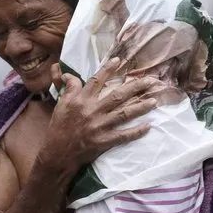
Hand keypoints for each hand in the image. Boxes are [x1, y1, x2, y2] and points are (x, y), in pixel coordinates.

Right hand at [41, 58, 158, 172]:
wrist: (58, 153)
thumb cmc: (59, 127)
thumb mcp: (61, 104)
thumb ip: (68, 87)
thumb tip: (67, 73)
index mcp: (81, 100)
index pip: (96, 80)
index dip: (107, 69)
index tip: (119, 60)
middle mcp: (92, 110)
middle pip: (117, 95)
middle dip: (135, 87)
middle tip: (150, 81)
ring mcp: (99, 126)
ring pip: (124, 114)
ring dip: (141, 107)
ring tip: (154, 101)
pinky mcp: (103, 141)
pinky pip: (124, 136)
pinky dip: (136, 132)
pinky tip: (149, 126)